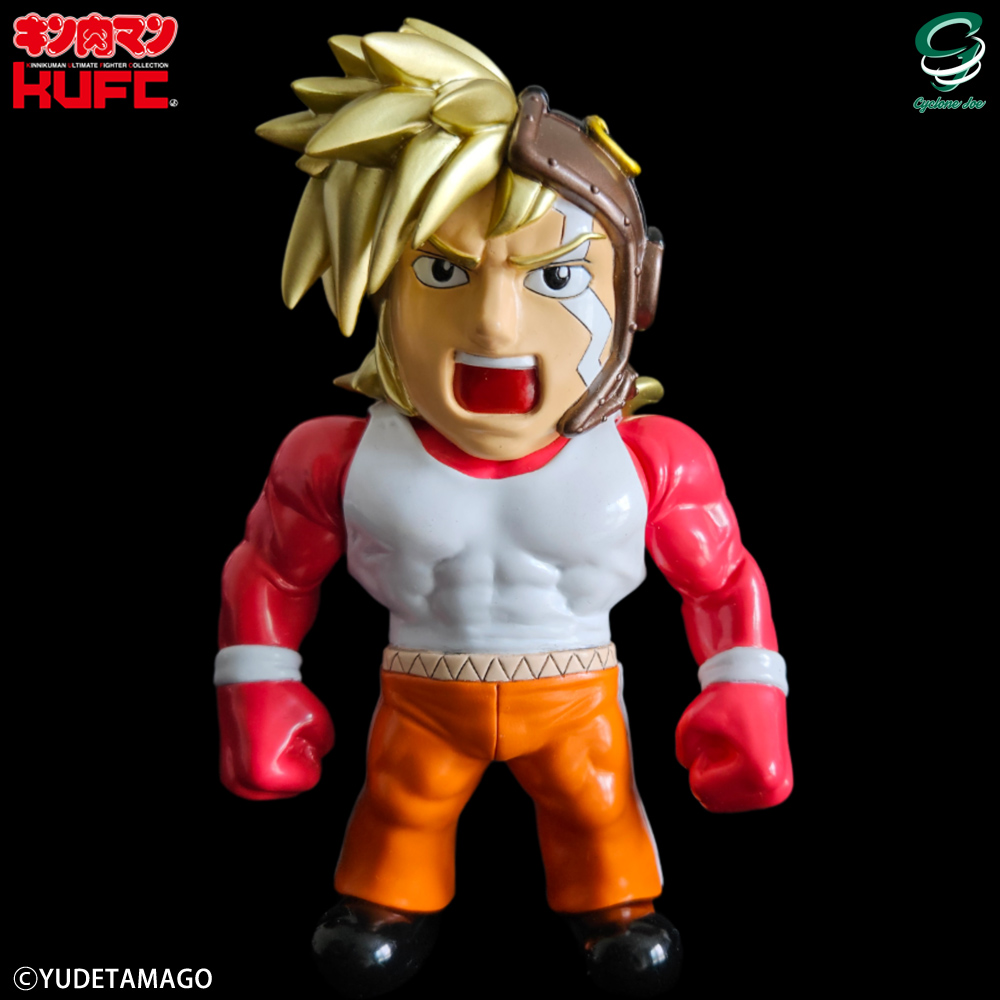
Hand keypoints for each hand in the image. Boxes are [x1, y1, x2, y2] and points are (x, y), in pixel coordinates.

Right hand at [217, 680, 334, 799]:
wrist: (247, 676)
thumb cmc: (281, 696)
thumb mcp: (319, 722)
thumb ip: (324, 748)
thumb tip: (315, 758)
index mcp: (263, 777)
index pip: (309, 780)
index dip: (310, 753)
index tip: (294, 731)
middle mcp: (242, 784)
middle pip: (292, 789)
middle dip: (297, 763)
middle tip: (285, 733)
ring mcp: (232, 781)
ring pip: (277, 788)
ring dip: (284, 767)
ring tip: (275, 737)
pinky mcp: (228, 774)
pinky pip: (262, 782)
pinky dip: (270, 767)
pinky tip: (266, 744)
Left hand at [675, 682, 791, 812]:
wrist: (757, 687)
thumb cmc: (728, 700)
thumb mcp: (692, 721)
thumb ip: (684, 752)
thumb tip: (692, 771)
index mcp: (761, 773)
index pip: (702, 788)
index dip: (698, 761)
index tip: (715, 739)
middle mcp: (776, 788)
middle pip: (713, 802)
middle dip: (707, 772)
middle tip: (721, 744)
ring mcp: (780, 791)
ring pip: (723, 802)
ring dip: (717, 776)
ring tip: (732, 748)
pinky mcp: (779, 790)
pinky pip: (735, 797)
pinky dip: (728, 779)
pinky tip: (740, 756)